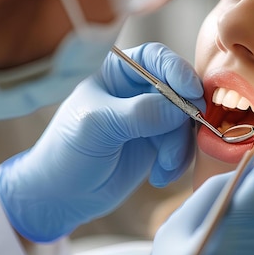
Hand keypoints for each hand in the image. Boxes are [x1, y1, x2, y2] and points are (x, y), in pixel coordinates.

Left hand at [0, 43, 202, 242]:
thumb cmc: (67, 152)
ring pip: (184, 121)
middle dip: (185, 116)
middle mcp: (136, 89)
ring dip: (180, 146)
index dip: (177, 70)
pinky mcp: (157, 142)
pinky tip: (159, 176)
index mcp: (116, 71)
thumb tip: (181, 109)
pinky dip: (177, 161)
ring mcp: (150, 116)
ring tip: (164, 167)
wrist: (61, 196)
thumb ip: (140, 113)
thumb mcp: (99, 126)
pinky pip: (182, 144)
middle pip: (179, 89)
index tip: (192, 92)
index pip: (155, 58)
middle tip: (187, 136)